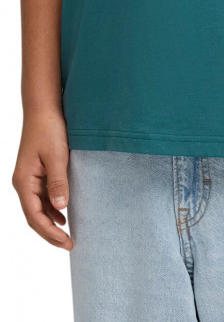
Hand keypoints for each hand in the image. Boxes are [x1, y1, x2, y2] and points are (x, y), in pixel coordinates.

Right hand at [12, 108, 72, 249]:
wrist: (43, 108)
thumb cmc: (48, 129)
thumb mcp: (56, 156)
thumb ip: (58, 182)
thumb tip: (61, 208)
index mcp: (24, 181)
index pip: (34, 216)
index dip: (50, 233)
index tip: (67, 242)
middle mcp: (23, 183)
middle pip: (34, 216)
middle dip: (50, 233)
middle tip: (69, 244)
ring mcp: (29, 178)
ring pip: (38, 208)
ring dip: (51, 222)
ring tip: (67, 235)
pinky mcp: (36, 172)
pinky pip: (42, 197)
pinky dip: (52, 208)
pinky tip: (63, 214)